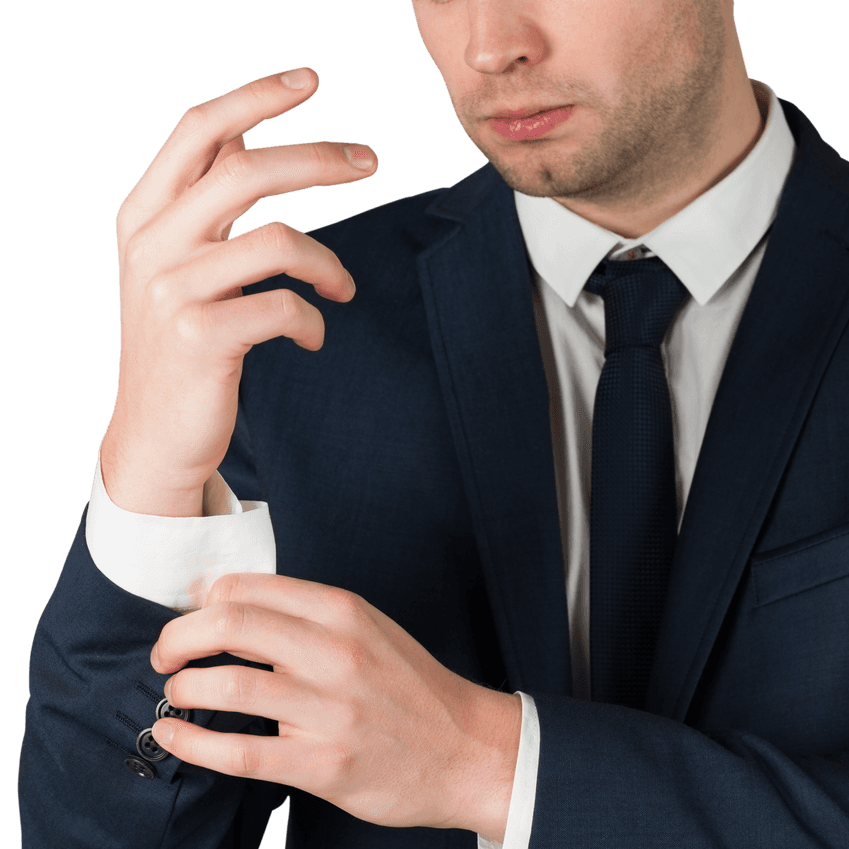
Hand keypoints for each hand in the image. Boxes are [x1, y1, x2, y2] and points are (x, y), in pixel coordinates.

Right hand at [100, 68, 376, 516]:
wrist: (153, 434)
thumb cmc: (179, 345)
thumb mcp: (176, 264)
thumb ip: (202, 202)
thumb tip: (243, 133)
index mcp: (145, 214)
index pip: (199, 131)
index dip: (256, 96)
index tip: (310, 80)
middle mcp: (153, 243)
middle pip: (247, 170)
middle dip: (319, 158)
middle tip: (370, 160)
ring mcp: (174, 291)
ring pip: (278, 240)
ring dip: (329, 263)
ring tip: (344, 288)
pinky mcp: (202, 338)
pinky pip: (285, 307)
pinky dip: (314, 320)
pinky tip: (314, 338)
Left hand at [149, 574, 521, 840]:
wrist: (467, 750)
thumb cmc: (412, 690)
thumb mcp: (370, 630)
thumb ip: (308, 616)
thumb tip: (227, 606)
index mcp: (344, 612)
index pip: (246, 587)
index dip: (201, 603)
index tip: (191, 622)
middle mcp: (336, 653)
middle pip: (227, 625)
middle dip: (176, 640)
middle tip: (165, 656)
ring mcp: (331, 711)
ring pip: (227, 688)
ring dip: (183, 689)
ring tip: (176, 695)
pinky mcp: (324, 764)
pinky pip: (239, 753)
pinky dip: (192, 744)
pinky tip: (174, 736)